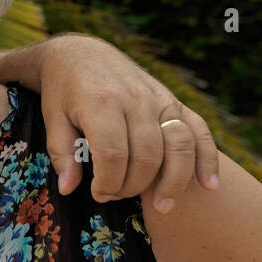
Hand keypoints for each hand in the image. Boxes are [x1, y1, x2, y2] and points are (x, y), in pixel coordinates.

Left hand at [38, 36, 219, 207]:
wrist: (80, 54)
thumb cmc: (63, 90)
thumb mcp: (52, 118)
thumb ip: (62, 153)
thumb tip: (69, 189)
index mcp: (101, 103)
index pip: (114, 155)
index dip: (108, 183)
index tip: (98, 193)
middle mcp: (135, 100)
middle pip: (147, 156)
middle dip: (133, 186)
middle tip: (117, 196)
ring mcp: (159, 99)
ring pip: (179, 146)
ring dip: (174, 182)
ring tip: (162, 207)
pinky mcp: (173, 101)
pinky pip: (199, 130)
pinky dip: (208, 159)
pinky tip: (209, 186)